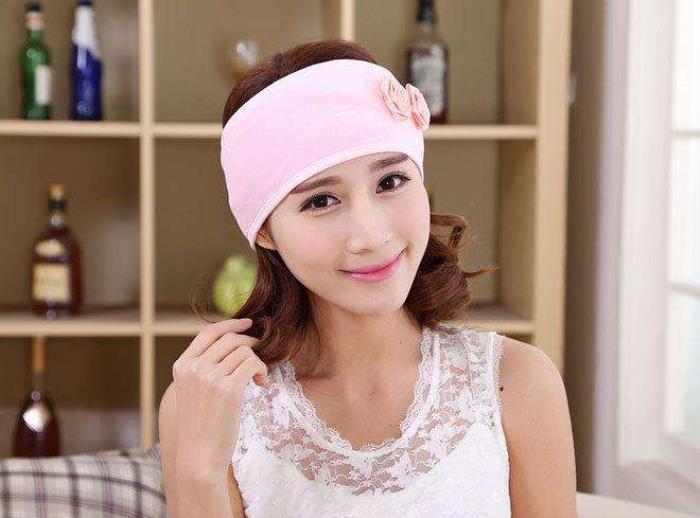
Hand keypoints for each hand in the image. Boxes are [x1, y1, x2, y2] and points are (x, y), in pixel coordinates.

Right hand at [171, 318, 267, 475]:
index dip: (230, 323)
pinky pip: (253, 364)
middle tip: (260, 354)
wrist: (198, 456)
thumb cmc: (200, 426)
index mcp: (182, 366)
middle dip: (250, 343)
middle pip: (230, 339)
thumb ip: (203, 368)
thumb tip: (232, 345)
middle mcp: (194, 368)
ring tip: (258, 379)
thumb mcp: (192, 391)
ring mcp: (210, 377)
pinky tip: (262, 384)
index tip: (248, 323)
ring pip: (244, 352)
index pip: (208, 332)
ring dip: (257, 362)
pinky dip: (262, 371)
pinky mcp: (229, 389)